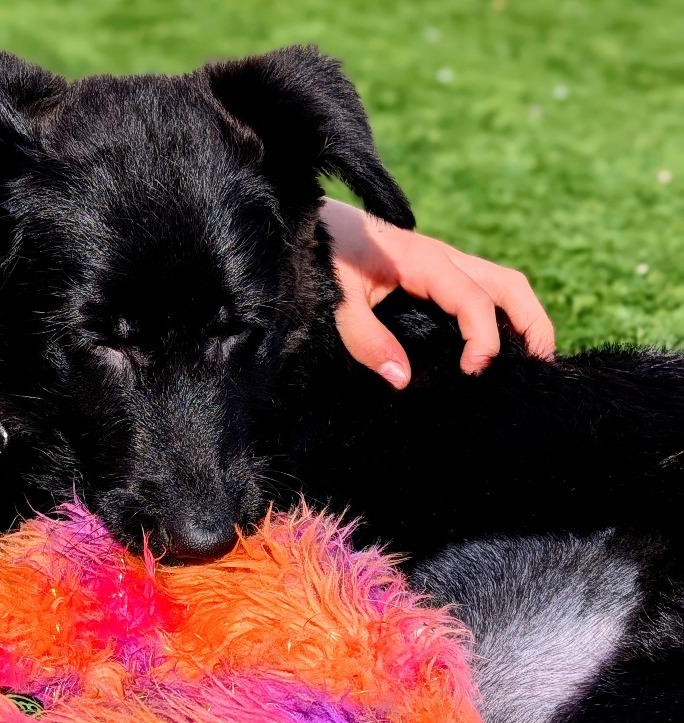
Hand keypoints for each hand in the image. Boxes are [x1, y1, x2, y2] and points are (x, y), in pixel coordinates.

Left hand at [321, 198, 554, 387]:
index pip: (474, 300)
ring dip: (522, 318)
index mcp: (424, 261)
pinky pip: (479, 290)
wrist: (303, 223)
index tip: (474, 374)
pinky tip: (497, 347)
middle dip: (531, 323)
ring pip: (500, 284)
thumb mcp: (335, 300)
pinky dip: (500, 315)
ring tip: (531, 360)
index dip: (483, 339)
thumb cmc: (319, 257)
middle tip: (539, 366)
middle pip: (508, 284)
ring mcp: (440, 264)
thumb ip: (365, 339)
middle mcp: (442, 258)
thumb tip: (403, 380)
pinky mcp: (432, 273)